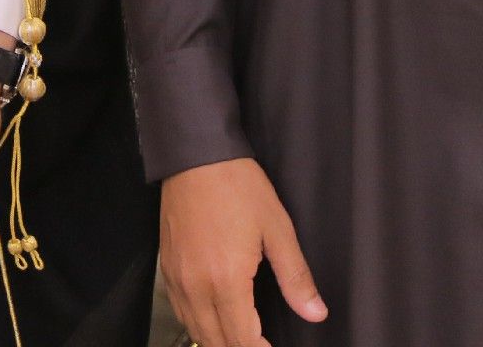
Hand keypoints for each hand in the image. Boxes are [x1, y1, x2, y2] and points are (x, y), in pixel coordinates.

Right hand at [159, 157, 326, 346]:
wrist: (195, 154)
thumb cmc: (236, 185)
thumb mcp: (277, 228)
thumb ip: (295, 276)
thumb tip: (315, 311)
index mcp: (226, 279)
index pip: (243, 340)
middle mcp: (196, 286)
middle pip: (216, 342)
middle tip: (261, 343)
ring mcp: (178, 278)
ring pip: (195, 331)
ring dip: (218, 341)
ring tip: (240, 337)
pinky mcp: (168, 267)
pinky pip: (179, 310)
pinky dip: (197, 324)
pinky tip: (212, 319)